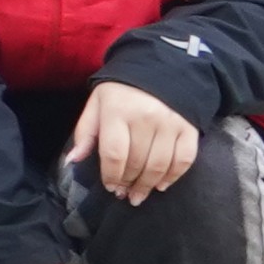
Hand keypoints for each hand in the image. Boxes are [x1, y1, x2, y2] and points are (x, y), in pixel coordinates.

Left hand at [71, 79, 199, 202]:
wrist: (159, 68)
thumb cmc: (121, 91)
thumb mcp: (96, 104)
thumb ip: (85, 133)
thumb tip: (73, 161)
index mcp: (117, 111)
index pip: (113, 153)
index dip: (111, 175)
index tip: (109, 187)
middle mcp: (145, 118)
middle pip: (137, 162)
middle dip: (128, 183)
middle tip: (123, 194)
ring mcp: (170, 123)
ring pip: (159, 165)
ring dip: (148, 185)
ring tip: (138, 195)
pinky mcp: (189, 128)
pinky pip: (184, 159)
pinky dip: (173, 176)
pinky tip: (161, 185)